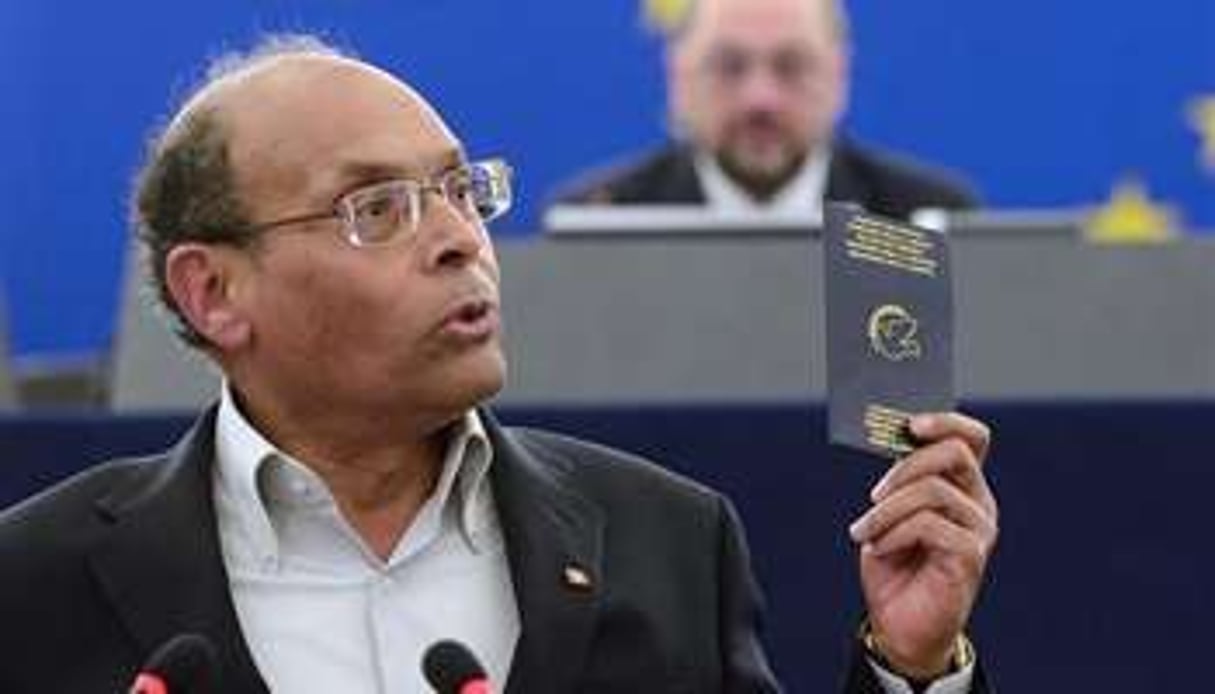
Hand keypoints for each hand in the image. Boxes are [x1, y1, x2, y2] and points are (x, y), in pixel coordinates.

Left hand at [848, 412, 997, 678]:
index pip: (973, 438)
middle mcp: (977, 503)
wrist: (900, 625)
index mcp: (961, 486)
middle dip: (906, 466)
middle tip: (874, 493)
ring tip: (864, 532)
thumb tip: (890, 442)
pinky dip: (893, 533)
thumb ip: (897, 482)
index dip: (946, 421)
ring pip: (932, 490)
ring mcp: (979, 530)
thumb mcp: (889, 514)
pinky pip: (929, 524)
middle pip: (956, 453)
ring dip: (886, 510)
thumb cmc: (895, 566)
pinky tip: (879, 548)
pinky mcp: (971, 556)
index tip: (910, 423)